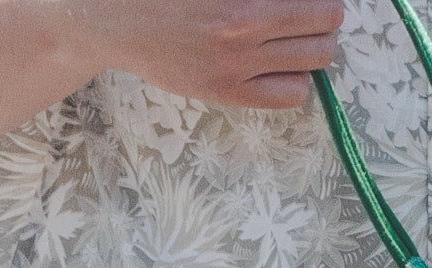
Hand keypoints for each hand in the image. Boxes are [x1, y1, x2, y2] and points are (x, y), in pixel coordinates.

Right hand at [90, 0, 343, 107]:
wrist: (105, 16)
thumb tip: (292, 0)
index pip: (315, 0)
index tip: (306, 0)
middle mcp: (240, 26)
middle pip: (326, 23)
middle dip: (321, 14)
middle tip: (305, 11)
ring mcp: (234, 62)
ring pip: (316, 58)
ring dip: (313, 44)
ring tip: (291, 35)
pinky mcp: (225, 91)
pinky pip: (292, 93)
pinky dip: (296, 77)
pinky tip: (278, 63)